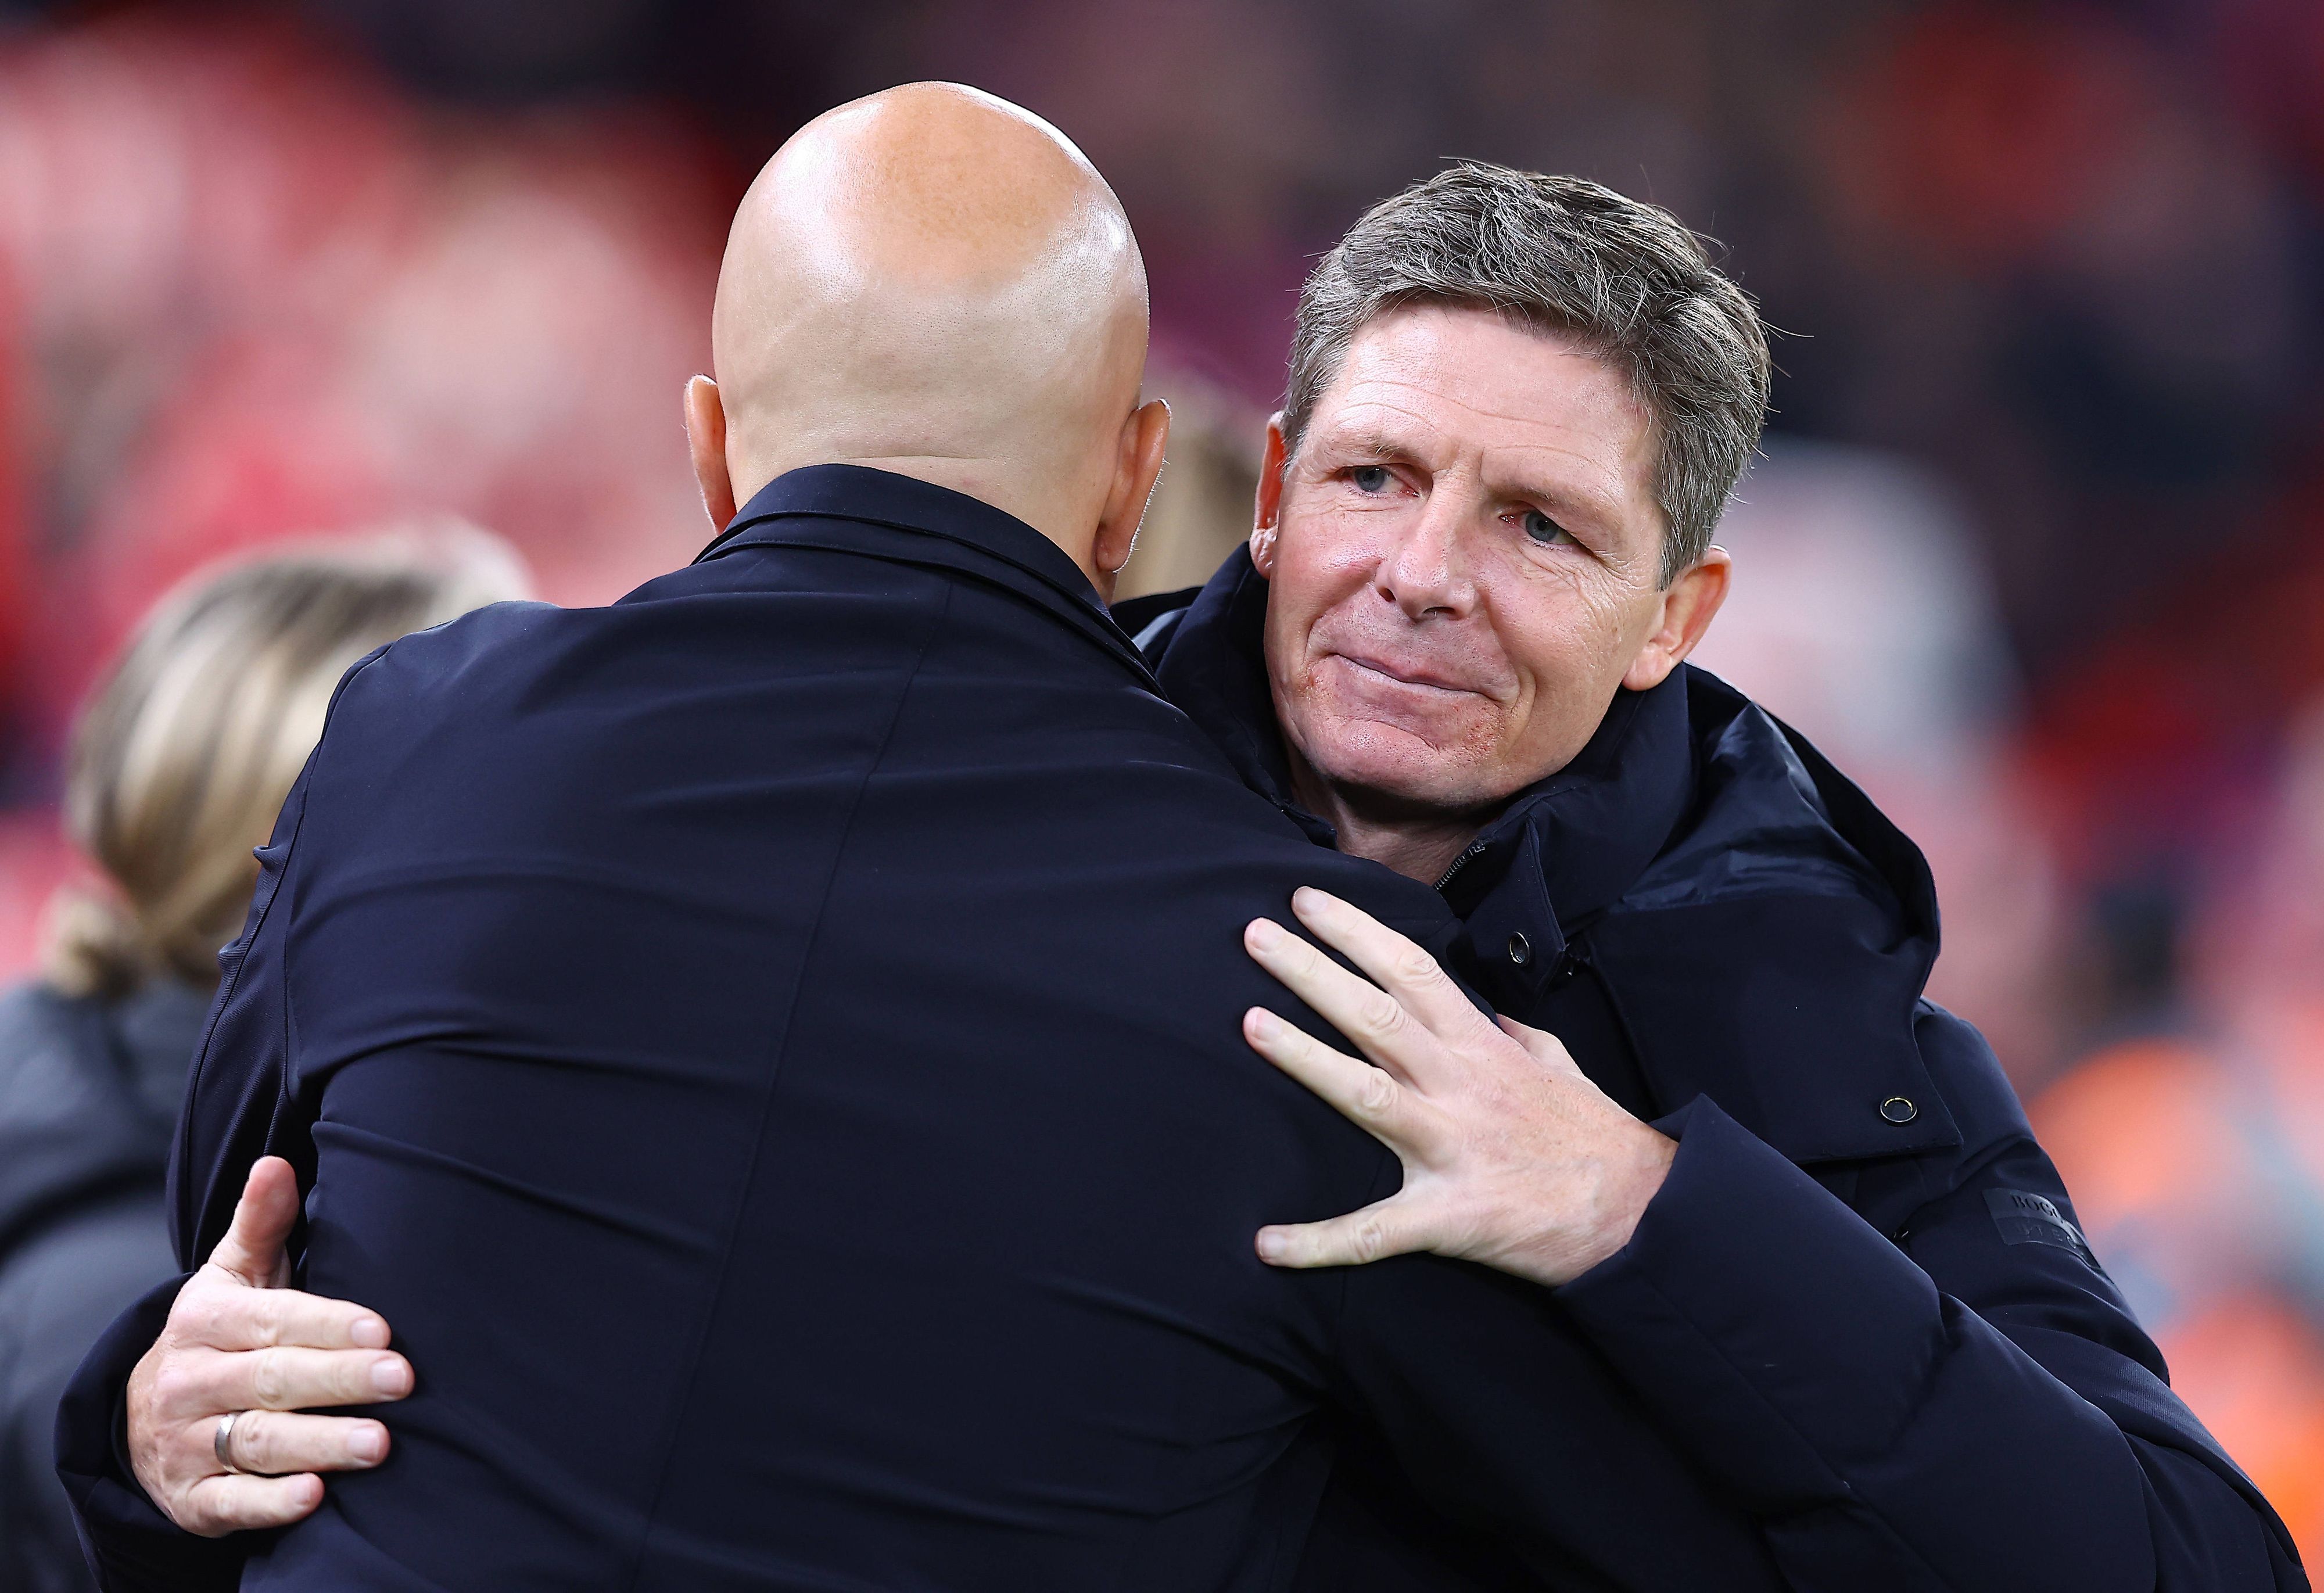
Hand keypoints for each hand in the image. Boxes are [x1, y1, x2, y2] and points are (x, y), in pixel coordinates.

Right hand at [126, 1157, 412, 1535]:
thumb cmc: (218, 1336)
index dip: (327, 1326)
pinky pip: (230, 1503)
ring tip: (380, 1445)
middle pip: (273, 1381)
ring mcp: (187, 1443)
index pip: (272, 1321)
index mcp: (204, 1322)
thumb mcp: (231, 1276)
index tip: (382, 1331)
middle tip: (403, 1380)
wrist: (142, 1417)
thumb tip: (277, 1161)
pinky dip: (270, 1504)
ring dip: (320, 1444)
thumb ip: (259, 1222)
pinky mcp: (192, 1497)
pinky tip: (314, 1497)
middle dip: (339, 1381)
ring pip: (258, 1443)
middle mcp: (190, 1382)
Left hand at [1241, 888, 1674, 1288]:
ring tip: (1249, 1024)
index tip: (1307, 902)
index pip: (1412, 972)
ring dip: (1304, 1058)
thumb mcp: (1560, 1067)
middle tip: (1253, 935)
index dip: (1357, 932)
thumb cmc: (1596, 1139)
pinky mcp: (1449, 1215)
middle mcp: (1459, 1086)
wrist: (1640, 1213)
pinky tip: (1266, 1244)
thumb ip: (1521, 1037)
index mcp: (1481, 1048)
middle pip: (1376, 1016)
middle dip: (1312, 971)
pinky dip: (1319, 1242)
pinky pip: (1374, 1232)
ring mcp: (1452, 1147)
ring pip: (1364, 1093)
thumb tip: (1497, 1015)